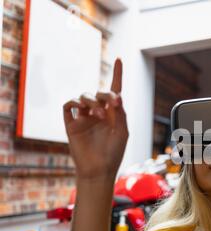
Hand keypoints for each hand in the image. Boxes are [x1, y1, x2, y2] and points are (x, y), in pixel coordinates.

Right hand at [63, 59, 127, 179]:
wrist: (99, 170)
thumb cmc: (113, 153)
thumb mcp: (122, 132)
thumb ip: (121, 114)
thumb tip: (118, 96)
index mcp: (113, 114)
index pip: (114, 90)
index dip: (117, 75)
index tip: (119, 59)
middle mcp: (98, 113)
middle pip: (99, 93)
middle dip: (106, 94)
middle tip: (114, 102)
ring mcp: (84, 117)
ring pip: (84, 97)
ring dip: (93, 102)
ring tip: (100, 115)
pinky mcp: (72, 124)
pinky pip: (69, 106)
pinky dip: (74, 102)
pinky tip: (81, 108)